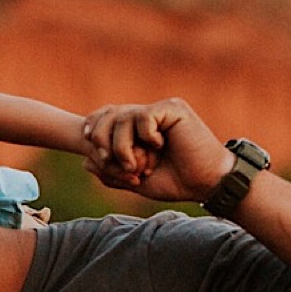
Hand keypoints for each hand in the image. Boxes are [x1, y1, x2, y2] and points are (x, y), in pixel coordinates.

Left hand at [82, 98, 233, 202]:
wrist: (205, 183)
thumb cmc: (175, 182)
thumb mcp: (135, 180)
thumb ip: (111, 172)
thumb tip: (85, 161)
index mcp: (137, 129)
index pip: (104, 117)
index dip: (92, 126)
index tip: (87, 141)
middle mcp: (147, 116)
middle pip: (108, 114)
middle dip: (103, 140)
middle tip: (113, 162)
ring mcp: (160, 110)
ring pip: (123, 117)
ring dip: (123, 147)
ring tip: (140, 166)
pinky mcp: (173, 108)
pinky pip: (143, 117)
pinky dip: (145, 137)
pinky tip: (160, 147)